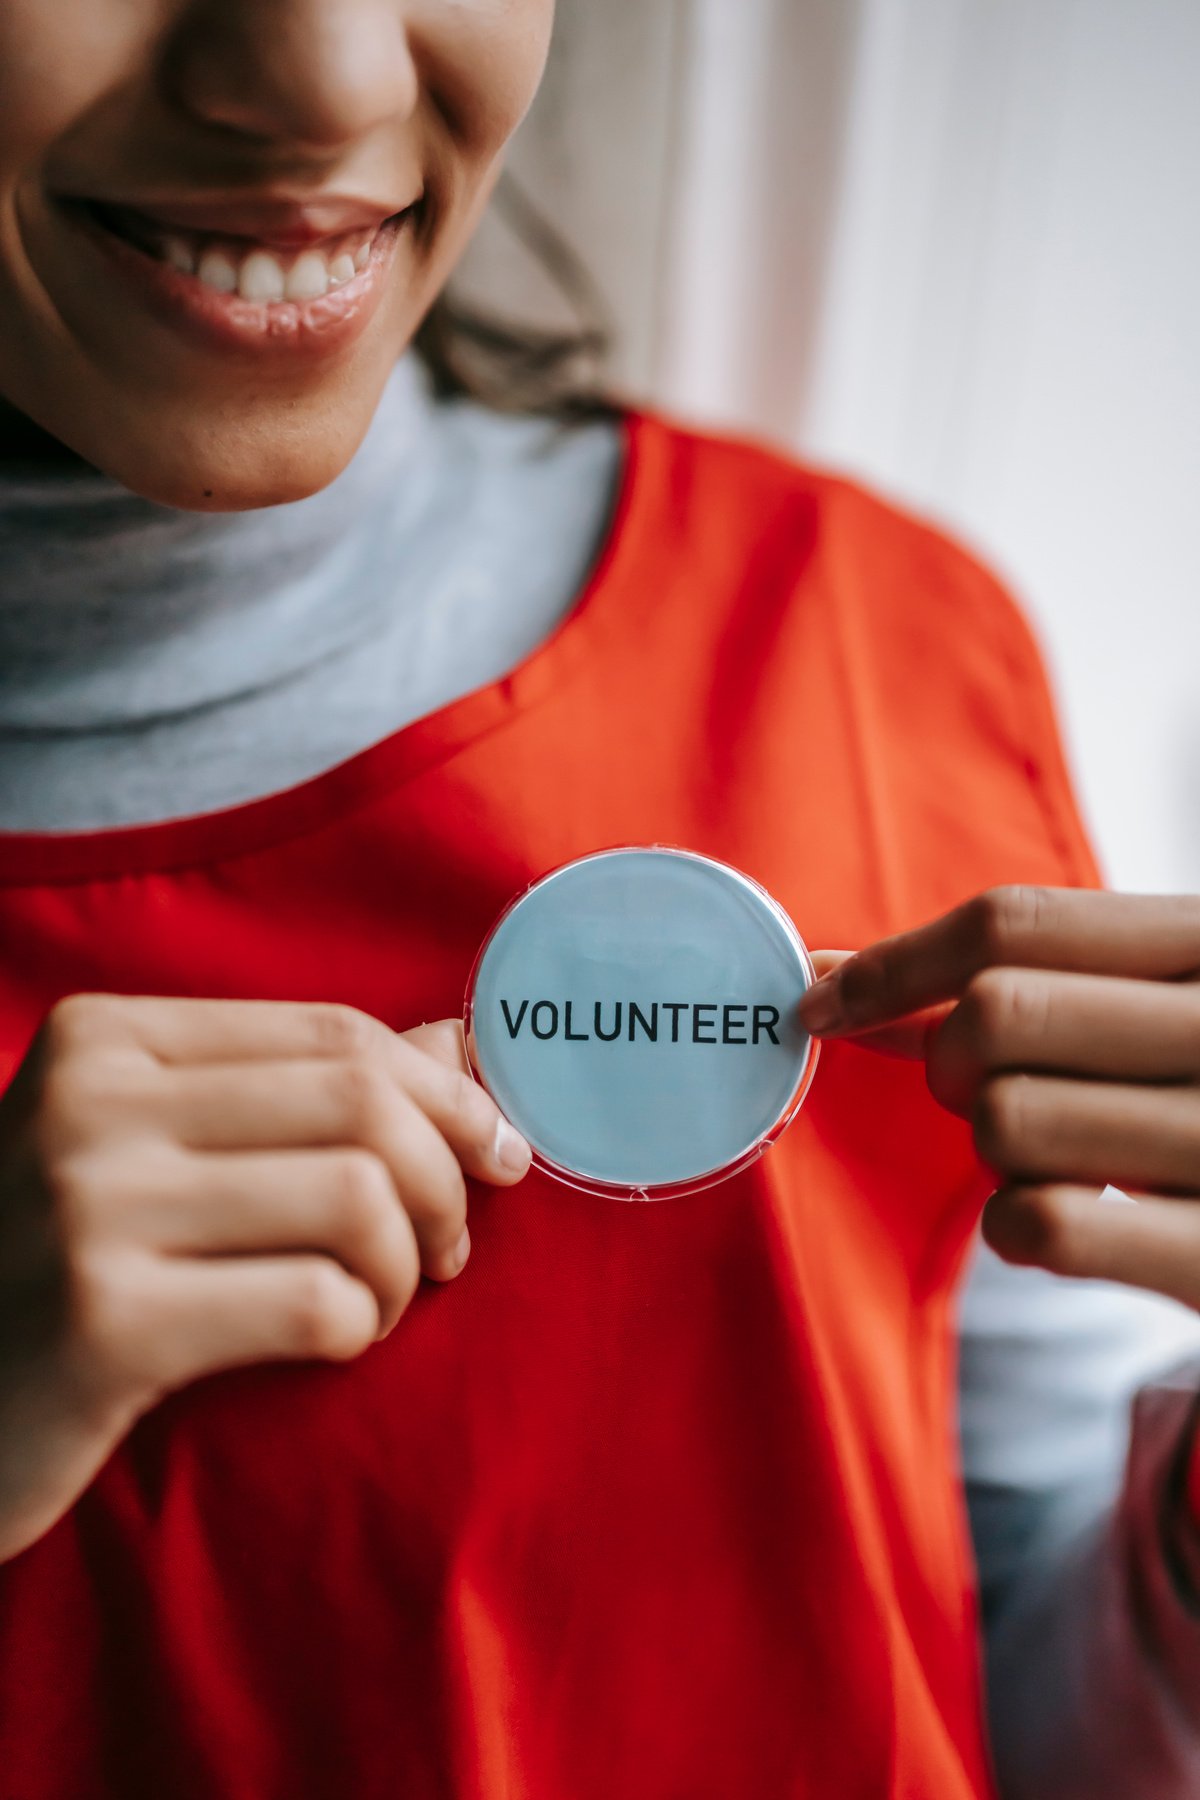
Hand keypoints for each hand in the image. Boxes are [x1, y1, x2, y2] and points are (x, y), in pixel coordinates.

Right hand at [0, 993, 529, 1561]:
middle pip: (362, 1104)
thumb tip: (459, 1042)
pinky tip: (335, 1340)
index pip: (336, 1034)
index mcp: (104, 1036)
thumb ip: (298, 1090)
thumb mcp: (154, 1152)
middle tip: (449, 1247)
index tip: (496, 1152)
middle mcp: (88, 1101)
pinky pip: (314, 1302)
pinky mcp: (102, 1326)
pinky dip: (360, 1324)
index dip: (446, 1094)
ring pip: (356, 1196)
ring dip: (406, 1263)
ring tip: (382, 1301)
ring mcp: (86, 1208)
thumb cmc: (60, 1269)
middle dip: (446, 1180)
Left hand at [798, 887, 1199, 1308]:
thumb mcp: (1154, 1005)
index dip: (894, 962)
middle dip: (947, 1061)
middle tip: (979, 1090)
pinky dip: (1014, 1227)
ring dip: (991, 1151)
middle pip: (994, 1017)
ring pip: (1006, 1121)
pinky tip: (1054, 1221)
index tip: (822, 999)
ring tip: (1052, 1157)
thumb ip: (1026, 979)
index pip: (1015, 921)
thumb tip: (832, 981)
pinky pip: (1041, 1224)